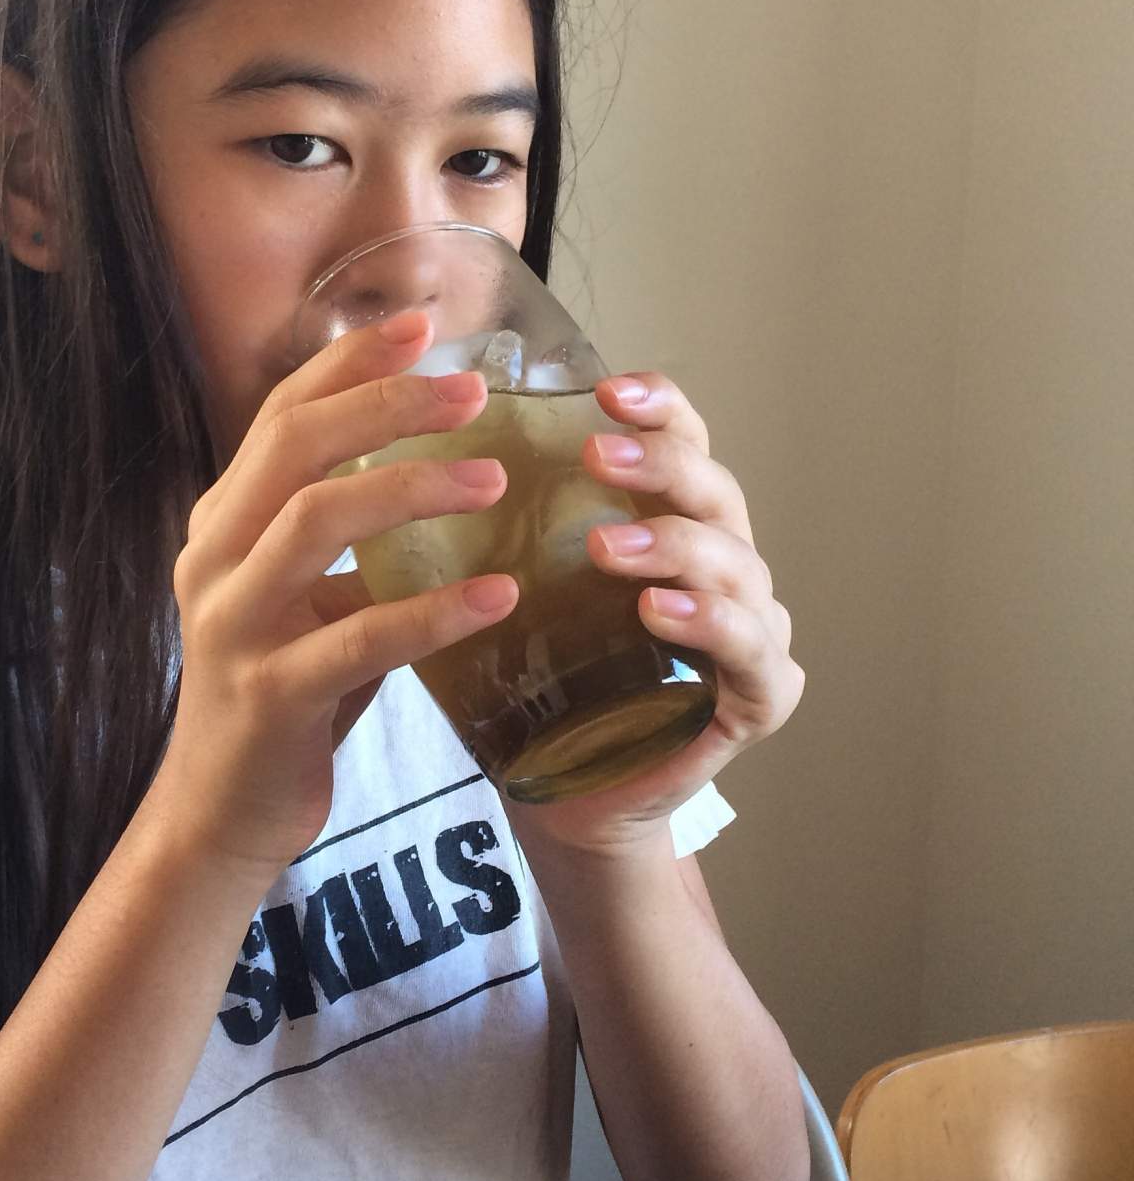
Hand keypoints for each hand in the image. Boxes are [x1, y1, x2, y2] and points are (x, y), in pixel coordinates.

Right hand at [154, 311, 520, 884]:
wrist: (220, 812)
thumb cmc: (282, 690)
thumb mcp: (305, 594)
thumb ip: (344, 532)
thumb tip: (445, 461)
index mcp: (225, 521)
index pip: (282, 414)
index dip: (348, 363)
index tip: (419, 325)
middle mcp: (215, 555)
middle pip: (296, 446)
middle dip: (385, 403)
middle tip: (471, 390)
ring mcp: (232, 623)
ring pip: (318, 521)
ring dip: (412, 488)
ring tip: (495, 483)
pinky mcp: (267, 693)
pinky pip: (357, 638)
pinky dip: (433, 611)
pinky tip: (498, 595)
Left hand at [506, 371, 803, 856]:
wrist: (565, 792)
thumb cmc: (543, 678)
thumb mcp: (516, 581)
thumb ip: (501, 514)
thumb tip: (421, 430)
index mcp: (669, 517)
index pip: (681, 438)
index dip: (656, 405)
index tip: (604, 387)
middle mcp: (722, 560)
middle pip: (714, 487)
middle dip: (659, 464)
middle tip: (596, 453)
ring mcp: (750, 626)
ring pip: (736, 562)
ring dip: (673, 544)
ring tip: (606, 547)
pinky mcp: (759, 695)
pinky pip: (752, 651)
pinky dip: (710, 624)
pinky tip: (657, 613)